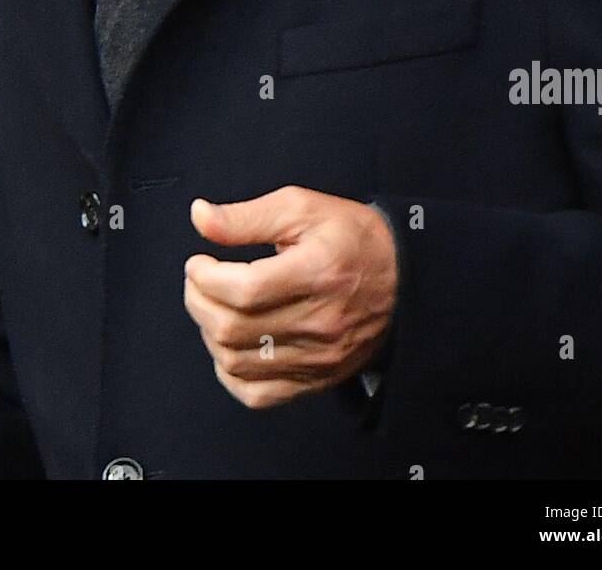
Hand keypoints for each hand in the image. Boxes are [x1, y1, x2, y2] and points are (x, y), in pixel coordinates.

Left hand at [184, 185, 397, 408]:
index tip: (198, 263)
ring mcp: (318, 356)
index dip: (206, 278)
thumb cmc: (352, 238)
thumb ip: (247, 217)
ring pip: (238, 362)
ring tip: (212, 306)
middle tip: (198, 281)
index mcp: (316, 272)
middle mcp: (319, 321)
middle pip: (233, 329)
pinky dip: (230, 373)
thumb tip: (200, 217)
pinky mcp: (318, 378)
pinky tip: (229, 347)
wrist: (403, 276)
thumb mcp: (302, 208)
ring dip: (210, 334)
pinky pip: (258, 394)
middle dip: (199, 302)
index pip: (243, 290)